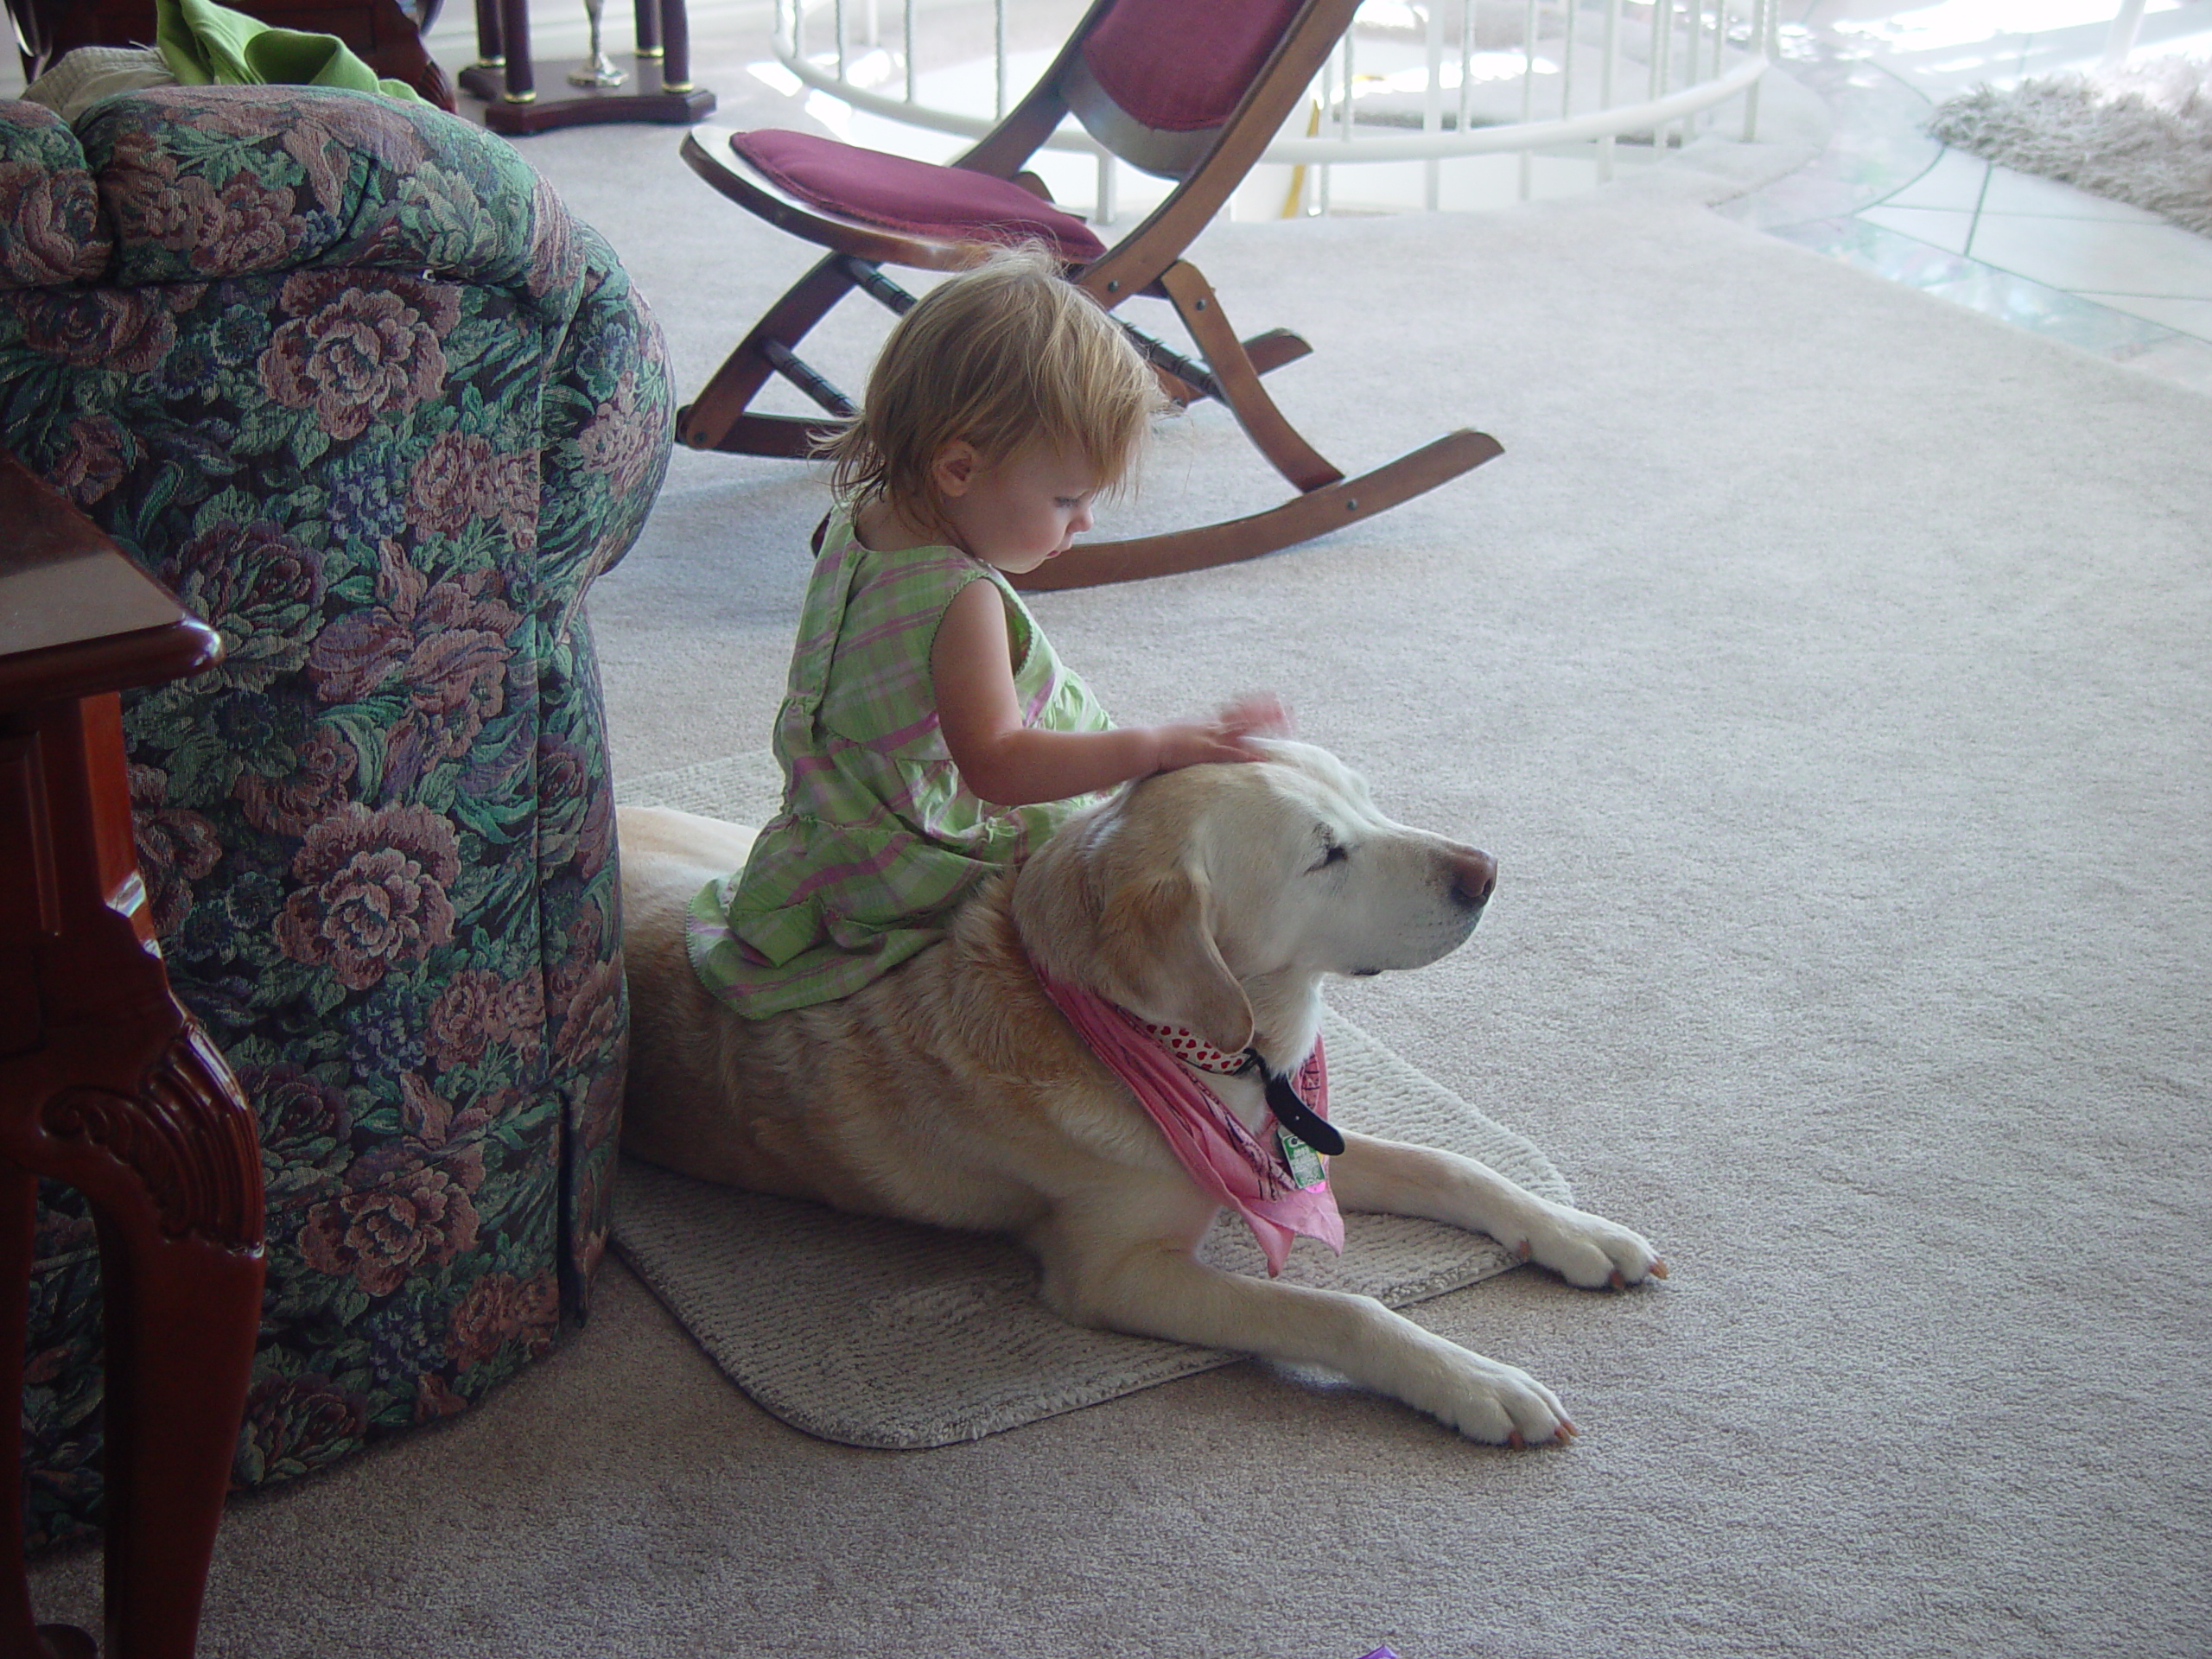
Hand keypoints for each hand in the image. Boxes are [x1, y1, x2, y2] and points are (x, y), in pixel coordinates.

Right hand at [1148, 693, 1291, 772]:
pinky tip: (1262, 759)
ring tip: (1286, 723)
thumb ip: (1191, 735)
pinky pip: (1231, 753)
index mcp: (1208, 724)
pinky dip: (1247, 755)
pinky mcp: (1206, 751)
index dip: (1254, 704)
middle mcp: (1213, 727)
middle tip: (1287, 706)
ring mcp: (1211, 738)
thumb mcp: (1179, 734)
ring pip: (1244, 728)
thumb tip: (1193, 738)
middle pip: (1246, 715)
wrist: (1147, 744)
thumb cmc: (1158, 744)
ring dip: (1264, 725)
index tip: (1271, 698)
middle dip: (1266, 710)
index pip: (1236, 710)